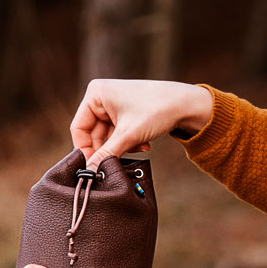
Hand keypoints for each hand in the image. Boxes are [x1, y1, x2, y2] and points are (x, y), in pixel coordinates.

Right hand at [69, 79, 214, 163]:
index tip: (93, 167)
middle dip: (109, 149)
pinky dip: (128, 142)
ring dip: (122, 147)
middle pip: (94, 134)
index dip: (85, 150)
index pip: (79, 128)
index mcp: (95, 94)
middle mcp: (102, 96)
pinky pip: (119, 133)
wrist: (187, 104)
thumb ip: (106, 155)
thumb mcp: (128, 135)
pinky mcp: (126, 112)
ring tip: (138, 148)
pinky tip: (143, 144)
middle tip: (117, 164)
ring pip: (108, 136)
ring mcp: (114, 104)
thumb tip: (90, 173)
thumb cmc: (157, 110)